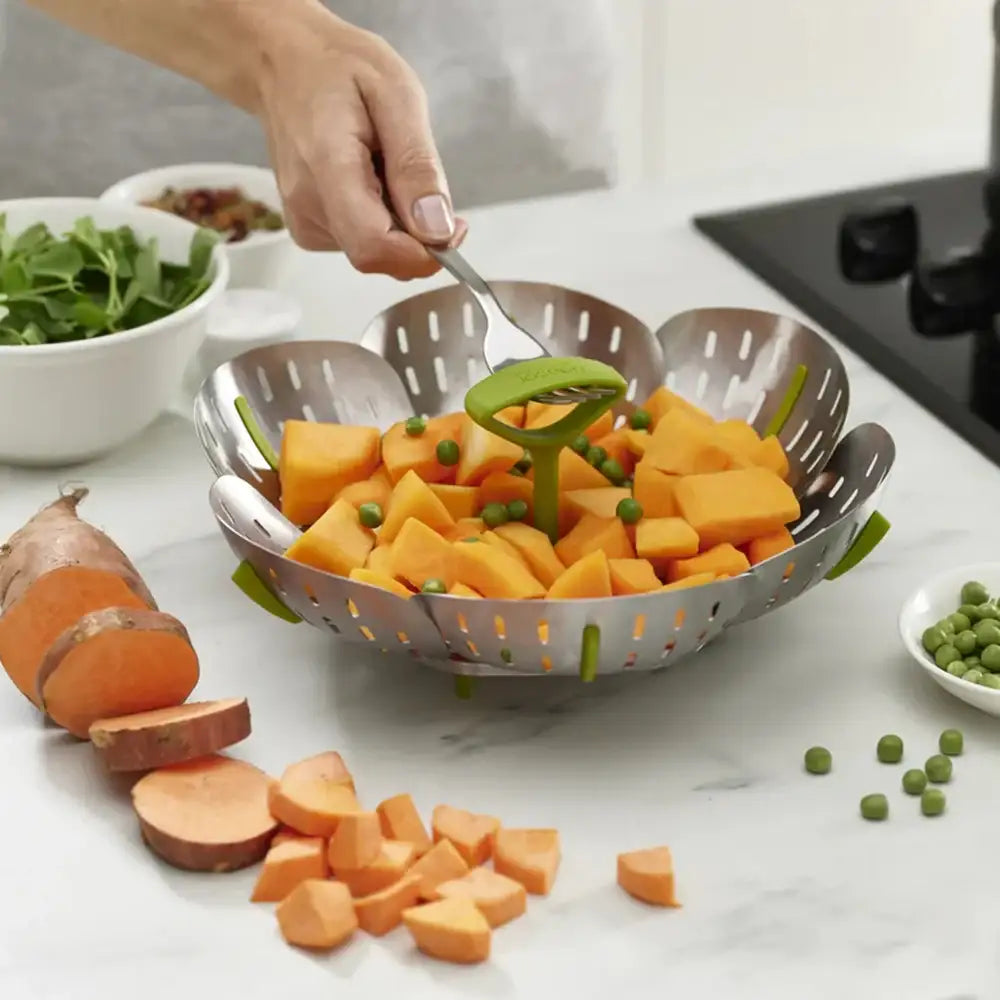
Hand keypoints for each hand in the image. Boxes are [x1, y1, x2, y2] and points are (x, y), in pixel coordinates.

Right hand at [255, 8, 466, 279]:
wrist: (284, 64)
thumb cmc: (339, 67)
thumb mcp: (397, 95)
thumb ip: (416, 167)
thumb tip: (438, 231)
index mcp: (328, 168)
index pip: (373, 248)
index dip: (423, 254)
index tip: (453, 226)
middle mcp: (307, 206)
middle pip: (380, 256)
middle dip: (416, 233)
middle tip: (417, 174)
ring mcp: (303, 221)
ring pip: (375, 251)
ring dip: (398, 221)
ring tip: (382, 164)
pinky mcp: (307, 229)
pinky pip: (362, 242)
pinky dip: (380, 219)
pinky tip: (368, 177)